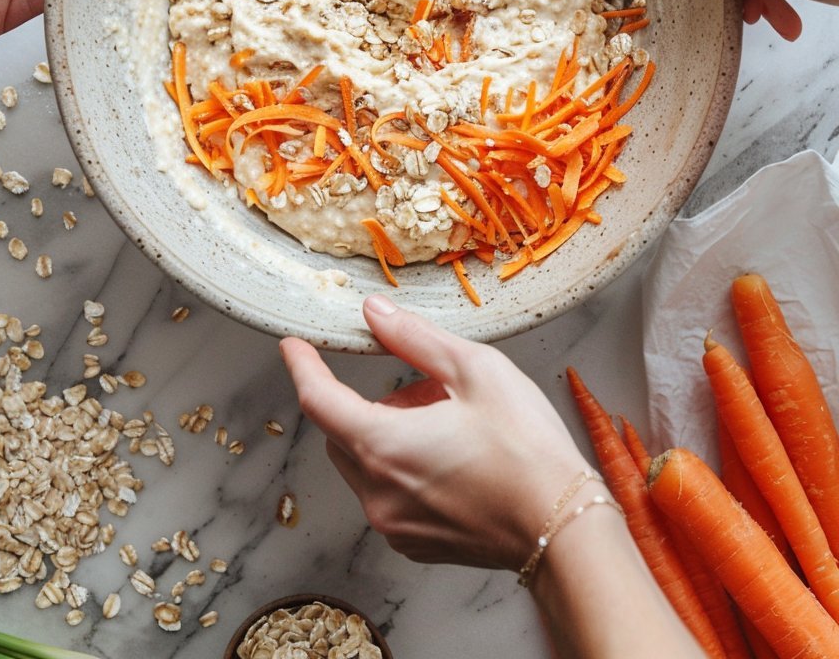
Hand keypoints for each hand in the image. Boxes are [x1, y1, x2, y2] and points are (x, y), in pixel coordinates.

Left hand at [280, 294, 585, 570]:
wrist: (564, 529)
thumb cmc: (525, 447)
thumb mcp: (474, 369)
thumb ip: (413, 338)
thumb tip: (373, 313)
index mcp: (382, 446)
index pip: (318, 400)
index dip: (303, 367)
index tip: (293, 345)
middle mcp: (377, 493)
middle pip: (342, 432)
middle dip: (371, 402)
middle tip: (429, 386)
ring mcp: (395, 525)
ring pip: (366, 463)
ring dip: (390, 433)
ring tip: (452, 419)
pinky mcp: (416, 543)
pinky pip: (389, 493)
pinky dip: (405, 467)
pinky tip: (454, 455)